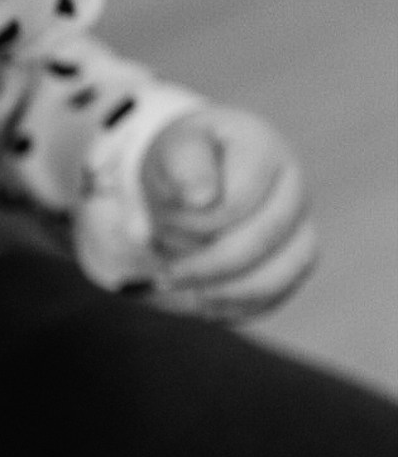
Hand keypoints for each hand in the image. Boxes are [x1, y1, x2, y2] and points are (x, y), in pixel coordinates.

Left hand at [141, 105, 315, 318]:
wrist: (199, 174)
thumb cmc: (187, 161)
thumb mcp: (173, 150)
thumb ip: (185, 165)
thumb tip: (201, 199)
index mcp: (263, 150)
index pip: (238, 199)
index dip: (197, 224)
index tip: (156, 232)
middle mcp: (292, 188)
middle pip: (267, 237)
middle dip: (212, 265)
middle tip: (167, 277)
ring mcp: (300, 226)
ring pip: (287, 270)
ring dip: (234, 292)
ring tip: (193, 298)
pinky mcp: (293, 261)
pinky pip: (281, 293)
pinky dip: (244, 307)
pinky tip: (208, 306)